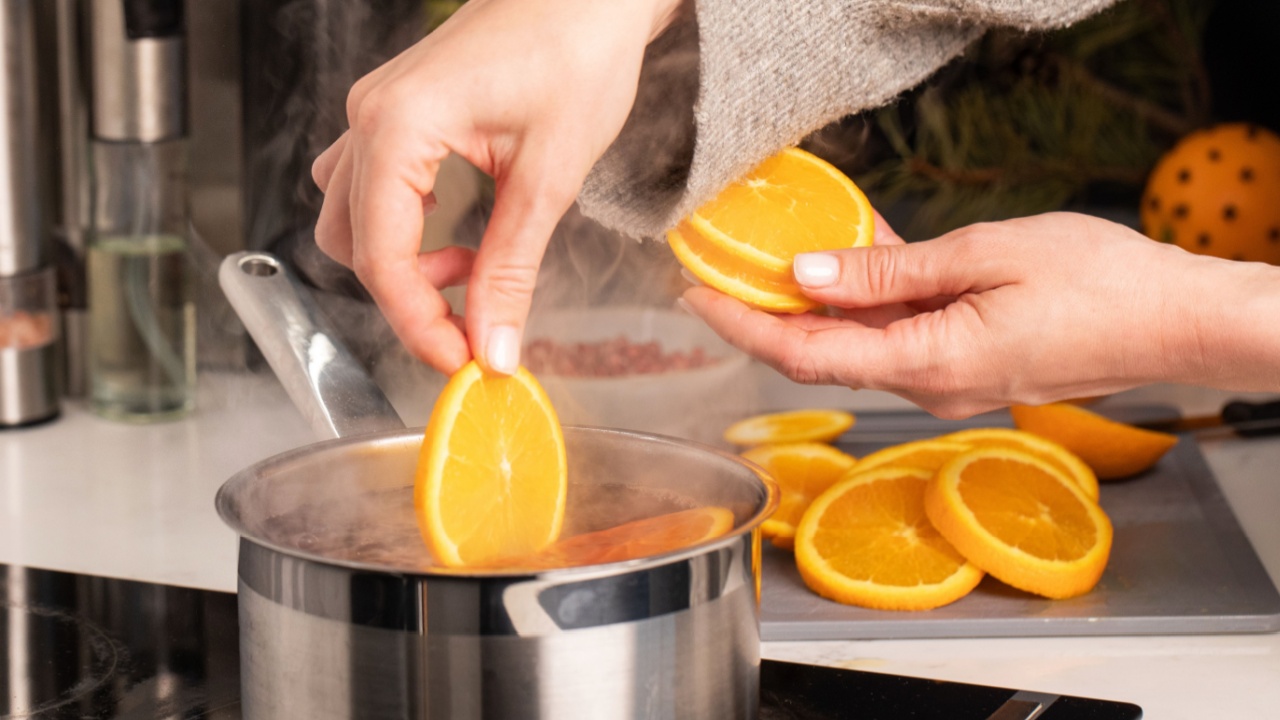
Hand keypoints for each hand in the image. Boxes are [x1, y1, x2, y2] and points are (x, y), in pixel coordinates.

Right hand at [312, 0, 682, 374]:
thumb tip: (493, 346)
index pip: (381, 258)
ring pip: (355, 218)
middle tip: (474, 326)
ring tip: (473, 270)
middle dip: (410, 298)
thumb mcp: (549, 176)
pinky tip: (457, 233)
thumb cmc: (577, 52)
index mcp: (397, 127)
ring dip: (404, 262)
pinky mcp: (399, 111)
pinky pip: (373, 186)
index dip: (417, 324)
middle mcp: (370, 116)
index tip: (460, 361)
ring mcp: (378, 110)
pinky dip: (406, 227)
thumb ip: (512, 268)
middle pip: (355, 245)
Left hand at [681, 212, 1257, 417]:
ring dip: (810, 308)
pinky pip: (894, 338)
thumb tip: (809, 273)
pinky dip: (862, 305)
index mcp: (925, 362)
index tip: (694, 298)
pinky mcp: (965, 365)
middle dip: (761, 317)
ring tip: (769, 262)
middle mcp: (927, 384)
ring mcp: (946, 379)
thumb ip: (888, 272)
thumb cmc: (1100, 286)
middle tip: (716, 274)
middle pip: (818, 355)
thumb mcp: (984, 257)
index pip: (804, 354)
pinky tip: (847, 266)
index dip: (741, 326)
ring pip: (854, 347)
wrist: (1176, 321)